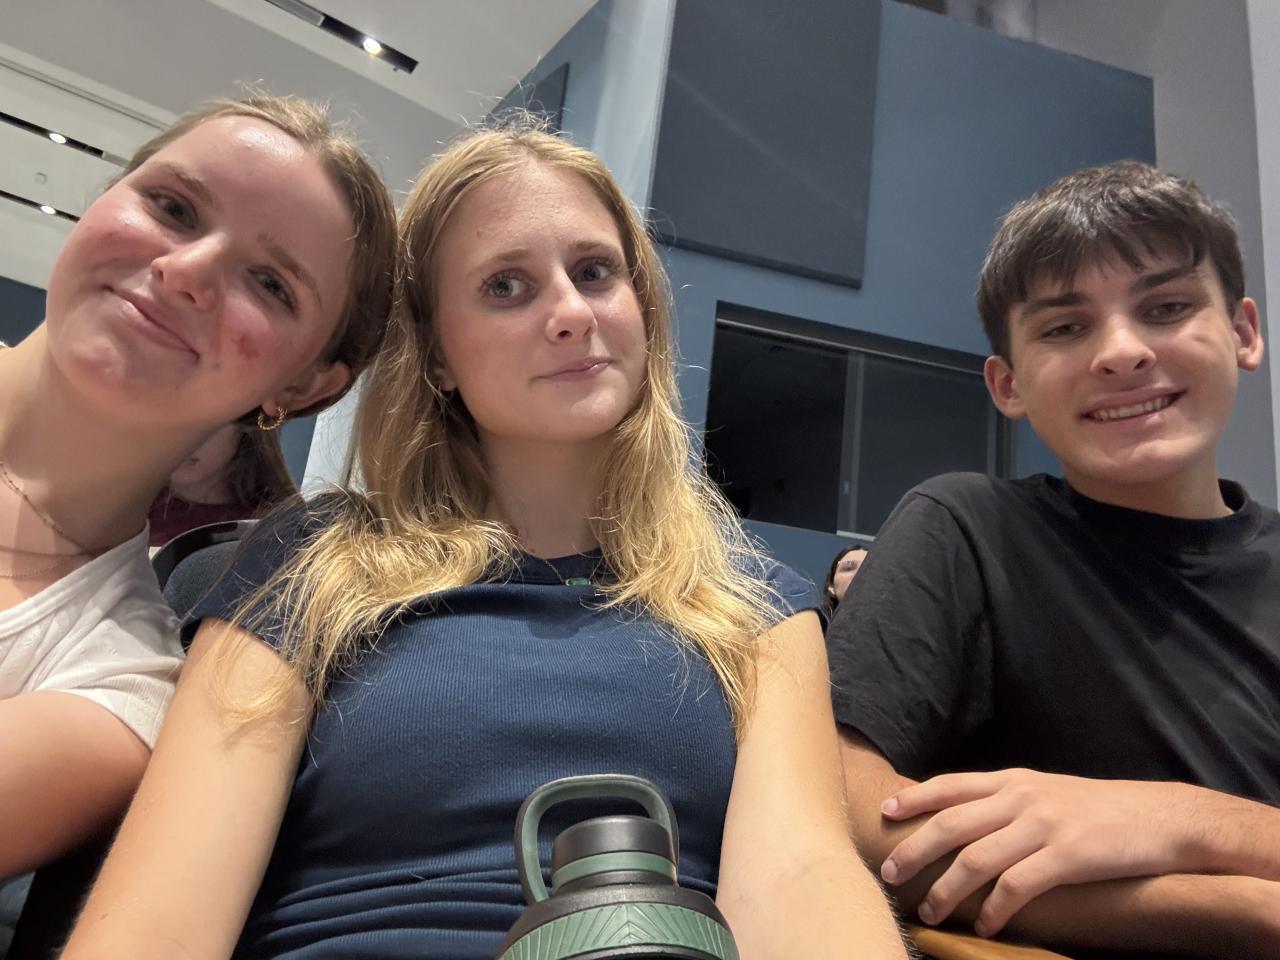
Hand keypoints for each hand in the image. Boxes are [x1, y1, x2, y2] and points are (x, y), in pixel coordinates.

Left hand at [878, 769, 1196, 936]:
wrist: (1162, 816)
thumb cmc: (1100, 809)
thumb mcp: (1047, 791)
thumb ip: (1008, 801)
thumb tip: (965, 820)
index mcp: (1014, 780)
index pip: (951, 785)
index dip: (914, 798)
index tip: (884, 812)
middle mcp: (1022, 798)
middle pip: (952, 823)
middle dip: (915, 849)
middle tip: (891, 875)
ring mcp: (1044, 825)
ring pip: (976, 858)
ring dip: (947, 889)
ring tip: (929, 911)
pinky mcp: (1068, 856)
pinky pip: (1018, 886)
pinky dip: (995, 908)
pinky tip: (985, 925)